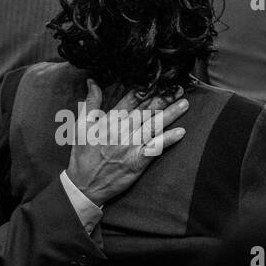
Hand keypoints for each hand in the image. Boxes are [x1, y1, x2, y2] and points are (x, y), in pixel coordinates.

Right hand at [66, 80, 187, 206]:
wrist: (84, 185)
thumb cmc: (82, 155)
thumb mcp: (81, 125)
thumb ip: (90, 103)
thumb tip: (92, 82)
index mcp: (109, 121)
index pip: (131, 100)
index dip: (146, 89)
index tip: (158, 81)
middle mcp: (122, 131)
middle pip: (146, 110)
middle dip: (163, 98)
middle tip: (177, 88)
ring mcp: (130, 146)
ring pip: (153, 126)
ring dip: (171, 114)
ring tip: (184, 104)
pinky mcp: (137, 161)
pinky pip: (155, 148)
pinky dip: (168, 140)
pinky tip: (180, 132)